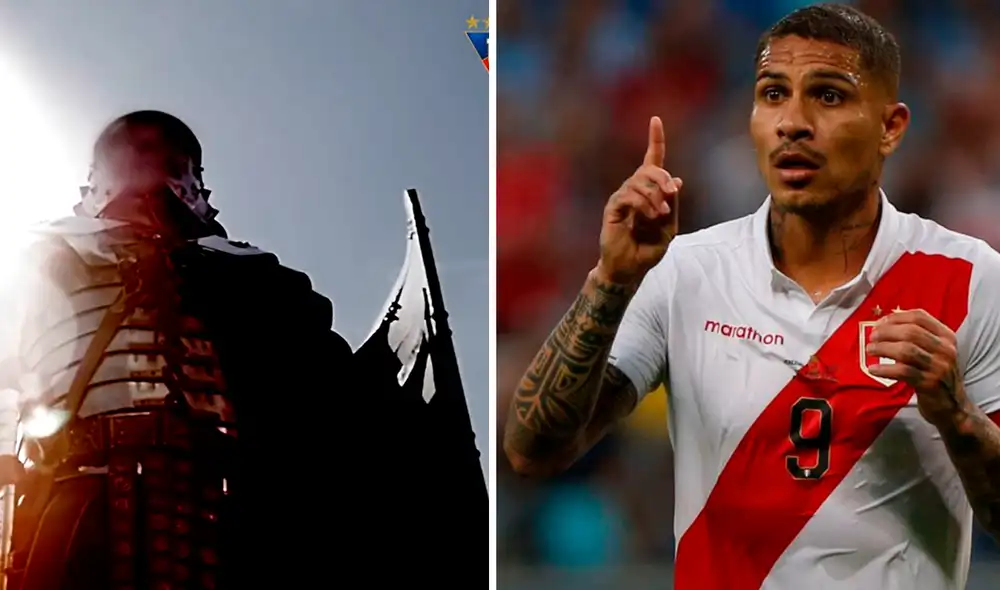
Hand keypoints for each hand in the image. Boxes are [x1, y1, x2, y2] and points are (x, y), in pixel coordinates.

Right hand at [596, 116, 682, 285]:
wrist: (630, 268)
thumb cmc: (648, 249)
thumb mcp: (669, 227)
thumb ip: (672, 205)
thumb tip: (676, 181)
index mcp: (650, 192)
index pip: (652, 160)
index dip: (655, 140)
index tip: (655, 120)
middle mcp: (635, 190)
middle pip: (649, 169)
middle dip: (661, 177)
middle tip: (670, 192)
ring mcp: (623, 198)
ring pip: (639, 181)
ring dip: (653, 196)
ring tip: (659, 214)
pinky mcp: (613, 207)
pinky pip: (628, 195)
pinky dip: (643, 204)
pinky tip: (649, 216)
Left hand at [866, 309, 967, 425]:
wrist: (952, 406)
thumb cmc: (935, 374)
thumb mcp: (934, 351)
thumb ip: (917, 336)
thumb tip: (885, 321)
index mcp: (946, 336)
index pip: (919, 317)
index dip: (895, 317)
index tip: (879, 323)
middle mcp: (945, 349)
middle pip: (910, 332)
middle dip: (886, 332)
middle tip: (872, 337)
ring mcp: (939, 367)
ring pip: (906, 350)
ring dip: (883, 348)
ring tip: (870, 350)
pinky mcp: (929, 384)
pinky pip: (902, 371)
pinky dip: (884, 369)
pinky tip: (873, 369)